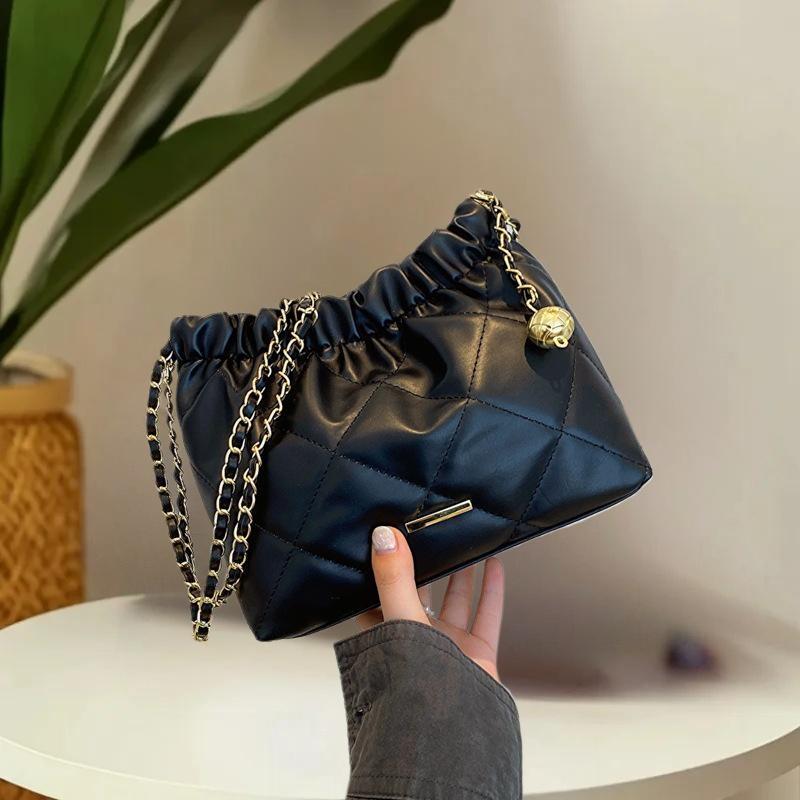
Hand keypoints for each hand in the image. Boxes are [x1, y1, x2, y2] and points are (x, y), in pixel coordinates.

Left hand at [357, 525, 504, 681]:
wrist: (450, 731)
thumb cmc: (413, 685)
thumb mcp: (399, 619)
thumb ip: (393, 577)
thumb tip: (383, 536)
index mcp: (388, 635)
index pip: (379, 594)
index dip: (383, 566)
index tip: (388, 536)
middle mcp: (416, 640)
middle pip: (420, 592)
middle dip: (425, 564)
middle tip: (429, 531)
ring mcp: (447, 647)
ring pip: (456, 600)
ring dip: (460, 572)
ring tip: (464, 541)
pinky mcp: (476, 654)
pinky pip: (486, 614)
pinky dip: (492, 588)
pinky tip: (494, 564)